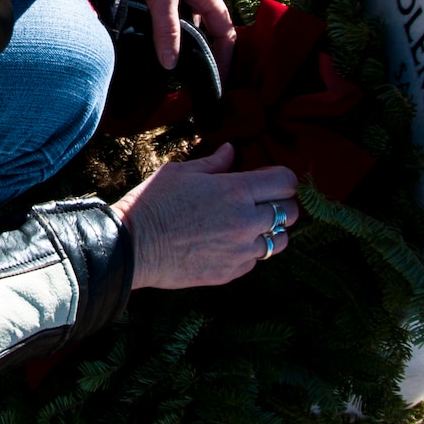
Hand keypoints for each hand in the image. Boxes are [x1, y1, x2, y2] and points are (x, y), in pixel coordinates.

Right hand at [111, 144, 297, 289]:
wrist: (133, 247)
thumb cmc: (153, 204)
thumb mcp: (181, 172)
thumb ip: (214, 162)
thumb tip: (232, 151)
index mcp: (235, 191)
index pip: (286, 182)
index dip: (282, 178)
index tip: (271, 179)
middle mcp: (246, 221)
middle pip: (291, 212)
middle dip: (282, 203)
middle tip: (265, 202)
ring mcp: (241, 250)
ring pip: (281, 240)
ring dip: (271, 230)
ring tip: (251, 226)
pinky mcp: (232, 271)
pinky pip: (256, 259)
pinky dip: (250, 250)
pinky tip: (230, 243)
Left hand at [119, 0, 236, 73]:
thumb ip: (167, 29)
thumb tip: (172, 64)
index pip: (226, 31)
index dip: (226, 57)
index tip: (220, 82)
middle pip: (206, 32)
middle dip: (203, 57)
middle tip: (194, 84)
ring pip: (183, 29)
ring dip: (180, 48)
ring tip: (172, 74)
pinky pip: (165, 24)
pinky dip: (163, 38)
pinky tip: (154, 53)